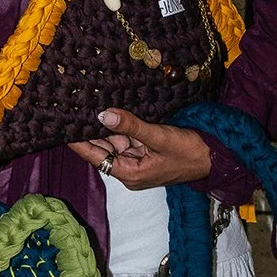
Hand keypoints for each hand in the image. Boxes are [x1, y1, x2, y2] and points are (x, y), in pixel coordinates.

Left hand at [68, 107, 211, 188]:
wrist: (215, 157)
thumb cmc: (189, 151)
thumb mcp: (159, 137)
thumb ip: (131, 125)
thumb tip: (102, 115)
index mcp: (129, 173)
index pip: (94, 156)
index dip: (77, 140)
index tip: (61, 124)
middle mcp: (128, 169)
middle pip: (100, 148)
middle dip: (87, 129)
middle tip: (69, 106)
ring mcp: (136, 159)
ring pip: (111, 140)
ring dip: (102, 124)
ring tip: (82, 102)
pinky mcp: (143, 150)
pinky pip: (125, 136)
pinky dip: (117, 124)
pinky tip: (105, 108)